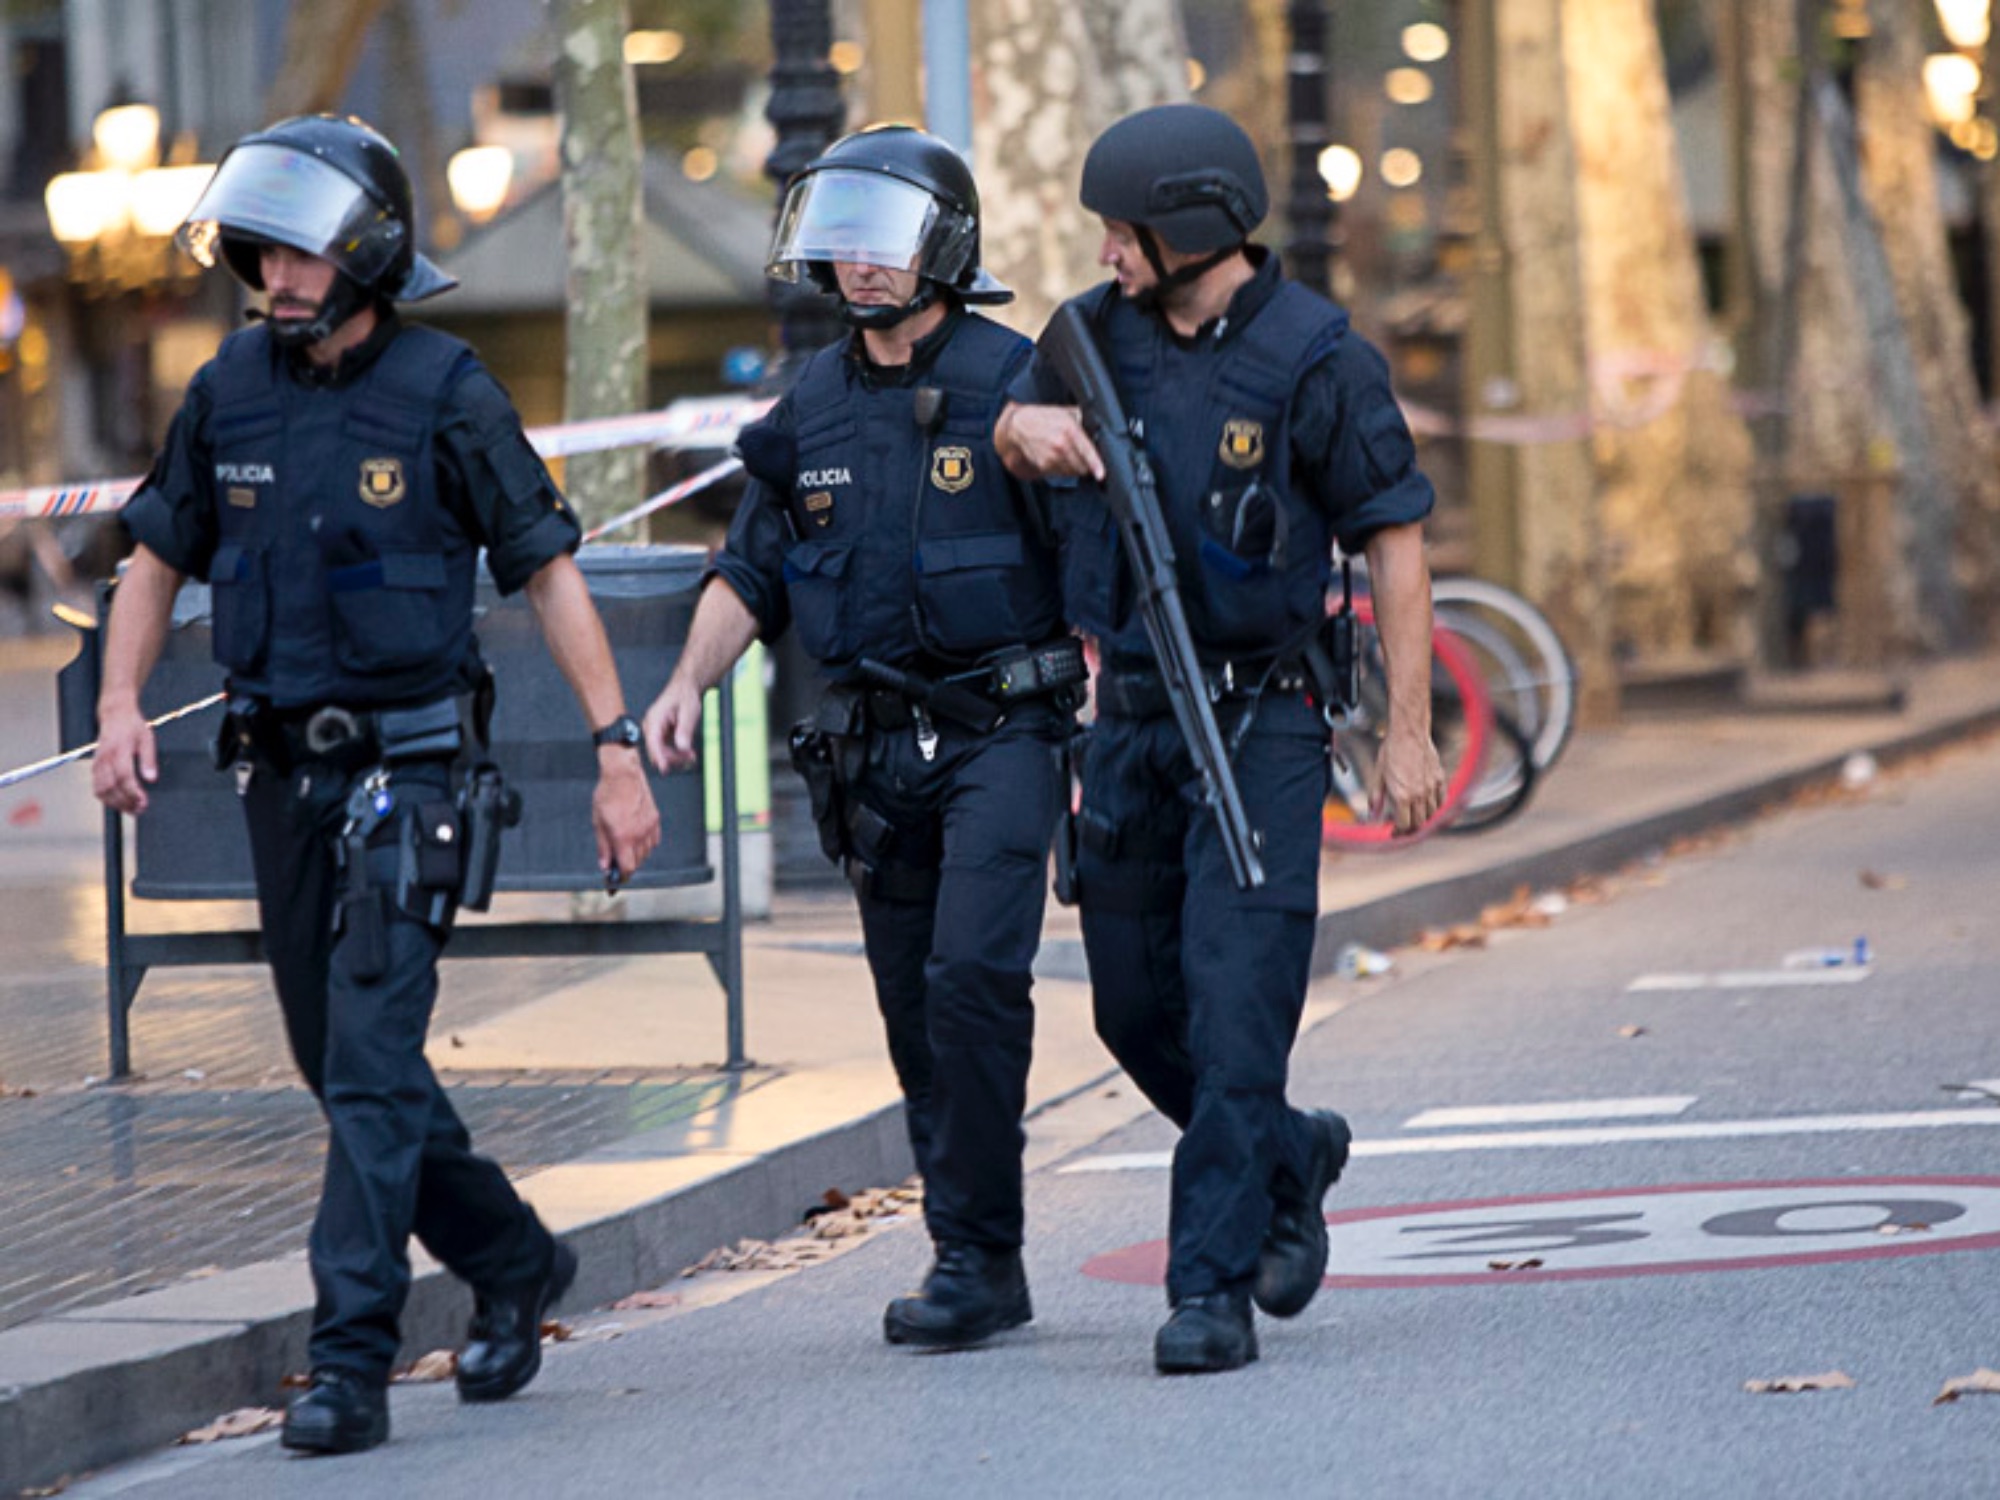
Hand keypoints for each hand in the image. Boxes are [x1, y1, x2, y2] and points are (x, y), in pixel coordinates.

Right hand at [92, 701, 157, 815]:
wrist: (115, 714)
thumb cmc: (132, 726)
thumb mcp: (147, 739)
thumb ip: (149, 760)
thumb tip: (151, 778)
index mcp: (118, 751)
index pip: (123, 778)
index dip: (132, 793)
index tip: (143, 802)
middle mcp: (105, 759)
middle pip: (111, 788)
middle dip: (125, 802)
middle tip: (139, 810)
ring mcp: (98, 763)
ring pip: (101, 790)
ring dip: (115, 804)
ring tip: (130, 809)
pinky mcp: (95, 766)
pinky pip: (96, 787)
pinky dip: (106, 798)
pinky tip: (118, 802)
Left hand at [592, 749, 659, 879]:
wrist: (623, 774)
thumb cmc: (606, 797)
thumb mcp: (598, 823)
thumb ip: (603, 847)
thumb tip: (605, 866)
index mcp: (623, 837)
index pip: (628, 868)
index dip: (622, 876)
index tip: (615, 880)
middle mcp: (639, 835)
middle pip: (638, 862)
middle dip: (627, 865)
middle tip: (617, 863)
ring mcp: (649, 827)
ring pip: (647, 852)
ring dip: (637, 855)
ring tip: (625, 847)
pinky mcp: (655, 819)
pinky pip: (653, 840)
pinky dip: (646, 844)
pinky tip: (636, 838)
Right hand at [642, 678, 703, 773]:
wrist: (685, 687)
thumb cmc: (685, 695)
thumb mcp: (689, 712)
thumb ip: (685, 730)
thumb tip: (682, 747)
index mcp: (654, 718)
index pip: (652, 741)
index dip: (658, 756)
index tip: (664, 767)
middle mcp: (651, 725)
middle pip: (656, 750)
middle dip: (672, 757)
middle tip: (689, 758)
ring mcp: (655, 730)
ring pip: (662, 751)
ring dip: (676, 756)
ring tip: (691, 756)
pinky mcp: (661, 734)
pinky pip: (666, 748)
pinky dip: (677, 752)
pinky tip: (687, 753)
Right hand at [997, 404, 1104, 481]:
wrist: (1019, 426)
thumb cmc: (1044, 418)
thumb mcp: (1065, 413)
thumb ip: (1082, 421)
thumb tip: (1097, 429)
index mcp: (1069, 429)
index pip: (1087, 451)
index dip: (1096, 464)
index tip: (1101, 474)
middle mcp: (1060, 444)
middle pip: (1081, 466)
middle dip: (1086, 465)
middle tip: (1084, 459)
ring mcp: (1051, 456)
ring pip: (1072, 471)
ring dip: (1074, 468)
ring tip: (1068, 455)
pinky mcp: (1044, 465)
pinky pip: (1061, 473)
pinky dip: (1063, 469)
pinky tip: (1058, 457)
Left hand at [1373, 726, 1445, 834]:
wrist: (1409, 732)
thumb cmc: (1391, 751)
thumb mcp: (1378, 775)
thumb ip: (1376, 797)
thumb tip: (1373, 815)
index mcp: (1402, 796)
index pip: (1404, 824)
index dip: (1399, 832)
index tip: (1394, 831)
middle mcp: (1419, 794)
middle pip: (1420, 823)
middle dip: (1411, 828)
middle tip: (1403, 826)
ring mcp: (1432, 787)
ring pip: (1432, 813)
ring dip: (1423, 818)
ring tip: (1414, 815)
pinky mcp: (1440, 778)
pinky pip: (1442, 800)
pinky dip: (1436, 806)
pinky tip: (1428, 804)